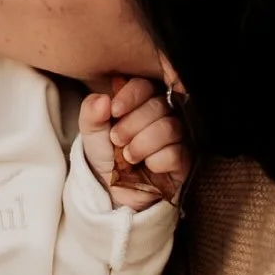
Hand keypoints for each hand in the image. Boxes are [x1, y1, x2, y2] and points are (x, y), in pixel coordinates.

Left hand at [80, 77, 189, 208]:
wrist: (114, 188)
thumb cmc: (106, 153)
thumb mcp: (91, 132)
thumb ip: (91, 112)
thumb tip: (103, 99)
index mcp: (141, 101)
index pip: (143, 86)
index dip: (129, 96)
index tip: (114, 111)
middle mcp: (163, 114)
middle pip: (158, 106)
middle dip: (131, 125)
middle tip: (117, 140)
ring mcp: (176, 136)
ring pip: (169, 128)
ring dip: (141, 144)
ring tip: (127, 156)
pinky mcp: (183, 159)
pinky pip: (175, 153)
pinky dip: (155, 162)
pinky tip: (147, 167)